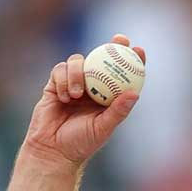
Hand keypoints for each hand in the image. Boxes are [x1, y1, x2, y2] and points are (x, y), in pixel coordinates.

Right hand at [21, 33, 146, 170]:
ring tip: (77, 95)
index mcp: (108, 97)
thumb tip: (135, 93)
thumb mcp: (103, 128)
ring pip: (78, 61)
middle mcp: (92, 87)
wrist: (52, 151)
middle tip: (119, 39)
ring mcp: (73, 84)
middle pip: (102, 59)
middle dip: (112, 45)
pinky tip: (65, 97)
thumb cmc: (81, 143)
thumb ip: (118, 111)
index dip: (132, 59)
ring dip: (78, 73)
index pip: (122, 74)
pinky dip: (63, 80)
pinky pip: (59, 70)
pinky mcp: (55, 85)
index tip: (139, 50)